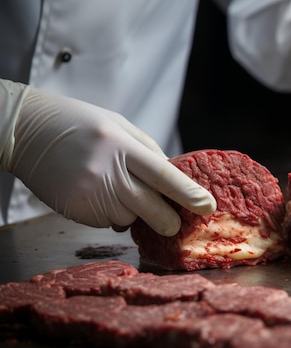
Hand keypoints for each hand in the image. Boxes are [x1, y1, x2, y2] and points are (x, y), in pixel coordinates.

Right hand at [5, 85, 215, 235]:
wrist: (26, 131)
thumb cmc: (80, 124)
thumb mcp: (119, 126)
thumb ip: (149, 152)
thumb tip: (175, 181)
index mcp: (122, 146)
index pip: (164, 176)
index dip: (188, 194)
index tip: (208, 207)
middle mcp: (108, 172)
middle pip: (153, 210)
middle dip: (169, 221)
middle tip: (174, 222)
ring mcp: (90, 194)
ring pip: (130, 219)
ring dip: (133, 211)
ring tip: (115, 187)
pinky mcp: (77, 210)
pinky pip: (108, 222)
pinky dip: (110, 213)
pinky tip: (98, 193)